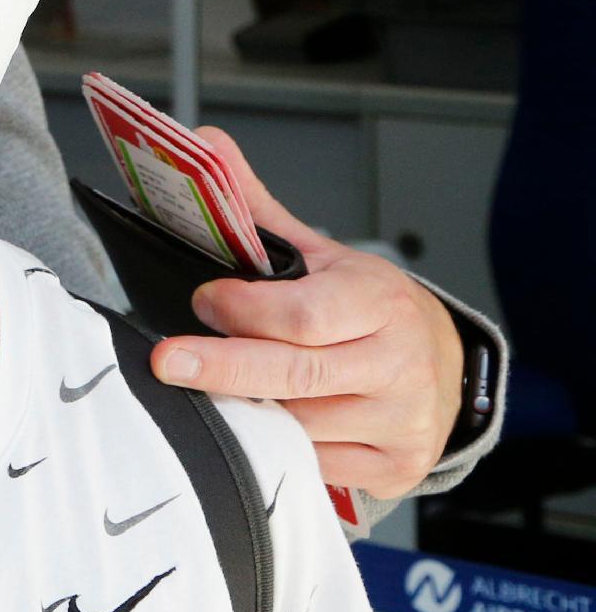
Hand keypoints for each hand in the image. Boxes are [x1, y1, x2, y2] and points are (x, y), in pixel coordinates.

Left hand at [146, 125, 465, 497]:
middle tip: (167, 362)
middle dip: (224, 367)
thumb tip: (202, 144)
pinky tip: (259, 425)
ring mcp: (403, 421)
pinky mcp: (396, 466)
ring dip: (248, 407)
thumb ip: (257, 208)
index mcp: (381, 301)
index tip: (203, 301)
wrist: (444, 365)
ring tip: (215, 388)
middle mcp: (400, 363)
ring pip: (300, 423)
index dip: (248, 311)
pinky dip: (279, 445)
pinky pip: (317, 463)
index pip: (307, 314)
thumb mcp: (322, 254)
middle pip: (298, 374)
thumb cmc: (368, 309)